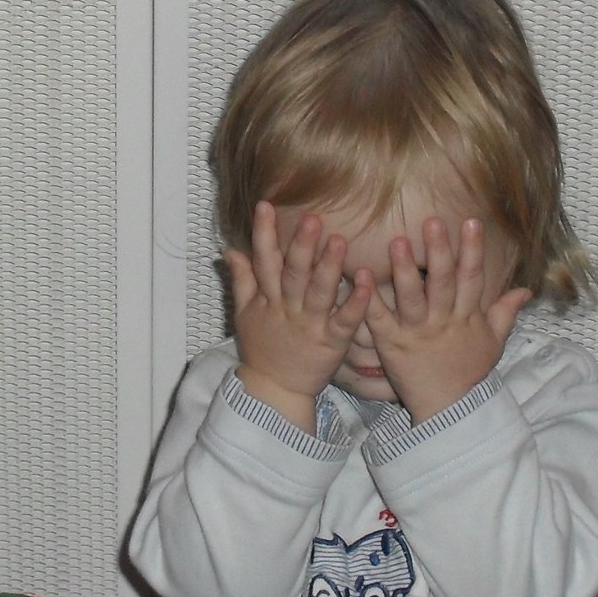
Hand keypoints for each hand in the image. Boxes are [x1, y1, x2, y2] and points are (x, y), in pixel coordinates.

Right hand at [225, 202, 373, 433]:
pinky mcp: (333, 342)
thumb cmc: (262, 349)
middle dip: (301, 246)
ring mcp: (311, 326)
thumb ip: (242, 279)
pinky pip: (345, 321)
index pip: (264, 260)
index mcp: (268, 299)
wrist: (274, 392)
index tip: (265, 205)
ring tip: (340, 241)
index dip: (264, 233)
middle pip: (293, 273)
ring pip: (320, 293)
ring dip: (329, 267)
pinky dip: (356, 303)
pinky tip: (367, 282)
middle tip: (312, 218)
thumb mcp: (244, 314)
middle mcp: (288, 309)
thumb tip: (230, 249)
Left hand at [366, 217, 531, 421]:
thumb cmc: (469, 372)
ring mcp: (415, 333)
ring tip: (397, 242)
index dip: (472, 250)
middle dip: (438, 251)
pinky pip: (379, 319)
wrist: (448, 410)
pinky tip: (361, 275)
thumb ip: (506, 312)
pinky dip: (370, 298)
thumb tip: (526, 289)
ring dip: (403, 270)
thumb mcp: (493, 341)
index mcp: (467, 317)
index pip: (472, 278)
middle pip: (442, 283)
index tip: (470, 221)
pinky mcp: (391, 345)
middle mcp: (442, 322)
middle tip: (431, 222)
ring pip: (411, 298)